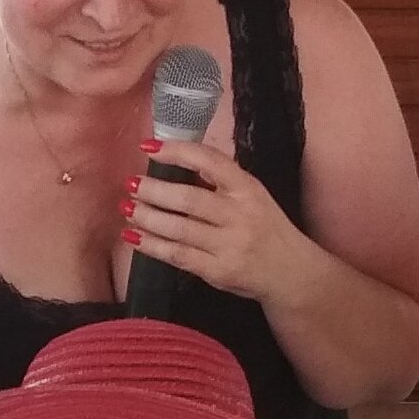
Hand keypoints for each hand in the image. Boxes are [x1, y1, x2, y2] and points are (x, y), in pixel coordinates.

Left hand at [120, 136, 314, 304]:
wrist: (292, 273)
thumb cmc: (266, 228)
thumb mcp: (252, 196)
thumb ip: (220, 182)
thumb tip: (173, 163)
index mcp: (248, 189)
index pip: (210, 161)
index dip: (176, 151)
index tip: (149, 146)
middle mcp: (239, 215)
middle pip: (189, 199)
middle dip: (154, 190)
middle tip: (131, 184)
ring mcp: (229, 245)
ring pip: (179, 229)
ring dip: (147, 217)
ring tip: (127, 208)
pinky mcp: (218, 271)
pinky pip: (178, 256)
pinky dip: (152, 246)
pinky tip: (134, 237)